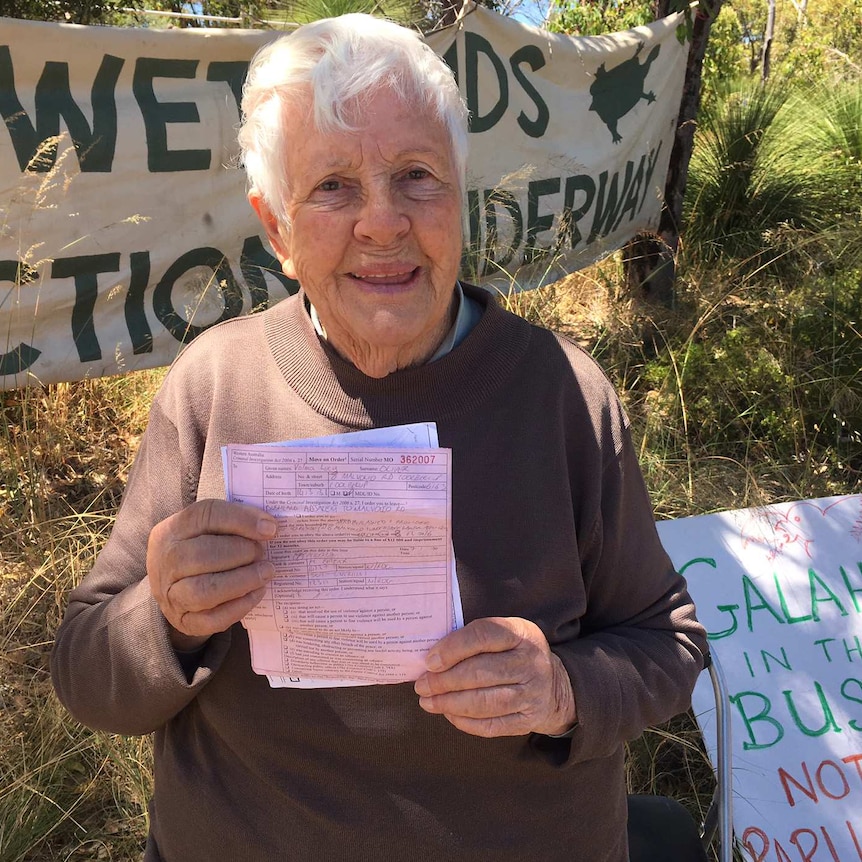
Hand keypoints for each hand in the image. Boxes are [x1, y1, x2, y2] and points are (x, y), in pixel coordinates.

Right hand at [146, 499, 277, 650]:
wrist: (171, 584)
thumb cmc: (199, 547)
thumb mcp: (207, 527)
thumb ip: (233, 521)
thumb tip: (268, 526)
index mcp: (174, 528)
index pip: (206, 516)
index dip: (242, 520)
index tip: (270, 528)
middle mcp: (167, 560)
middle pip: (203, 554)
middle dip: (242, 553)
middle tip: (262, 553)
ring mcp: (171, 594)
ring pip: (206, 590)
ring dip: (244, 580)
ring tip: (265, 573)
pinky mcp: (183, 620)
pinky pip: (212, 619)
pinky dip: (239, 607)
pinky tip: (257, 593)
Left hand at [413, 617, 575, 737]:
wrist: (553, 684)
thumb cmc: (514, 653)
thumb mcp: (504, 634)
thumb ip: (474, 639)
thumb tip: (432, 658)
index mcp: (521, 633)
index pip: (483, 636)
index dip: (453, 648)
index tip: (429, 661)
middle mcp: (530, 662)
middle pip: (480, 673)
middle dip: (444, 681)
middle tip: (422, 685)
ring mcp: (532, 693)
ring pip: (484, 702)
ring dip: (450, 703)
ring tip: (428, 701)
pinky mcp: (528, 719)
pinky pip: (492, 725)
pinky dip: (465, 722)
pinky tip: (448, 714)